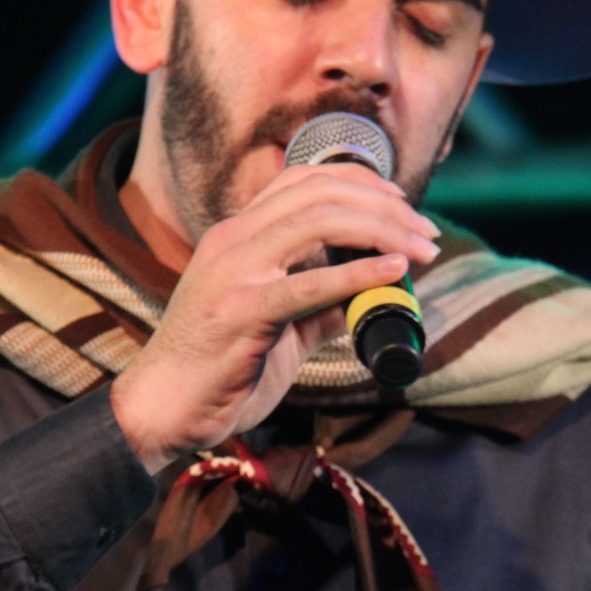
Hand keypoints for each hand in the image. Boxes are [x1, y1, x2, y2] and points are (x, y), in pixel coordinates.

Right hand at [108, 163, 439, 472]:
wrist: (163, 410)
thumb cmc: (219, 371)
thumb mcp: (278, 325)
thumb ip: (319, 304)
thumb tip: (370, 294)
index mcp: (236, 235)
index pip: (302, 180)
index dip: (360, 182)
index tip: (402, 206)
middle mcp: (233, 240)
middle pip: (320, 192)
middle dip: (385, 206)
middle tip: (427, 233)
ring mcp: (234, 271)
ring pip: (318, 221)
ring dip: (383, 231)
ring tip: (422, 250)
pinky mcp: (242, 310)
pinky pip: (310, 283)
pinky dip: (359, 272)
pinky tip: (394, 271)